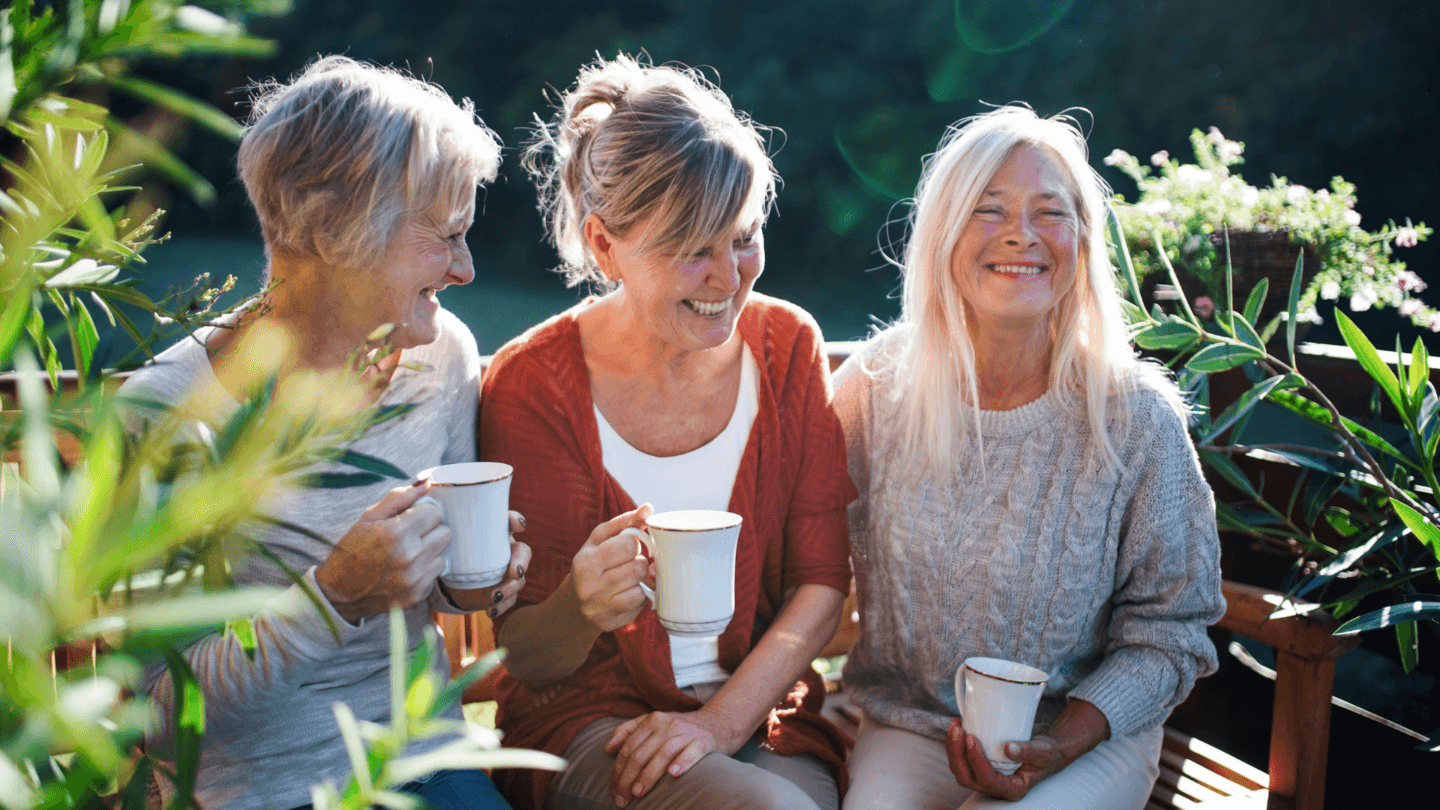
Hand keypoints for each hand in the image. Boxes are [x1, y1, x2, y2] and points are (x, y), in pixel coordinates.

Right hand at [315, 482, 449, 623]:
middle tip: (409, 536)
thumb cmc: (352, 550)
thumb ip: (399, 497)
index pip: (435, 512)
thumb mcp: (369, 517)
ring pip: (443, 553)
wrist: (338, 593)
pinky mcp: (418, 596)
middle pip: (445, 532)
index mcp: (396, 533)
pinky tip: (405, 570)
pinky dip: (425, 570)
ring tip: (406, 554)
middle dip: (430, 530)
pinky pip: (436, 574)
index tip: (409, 519)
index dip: (422, 513)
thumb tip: (428, 482)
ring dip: (429, 551)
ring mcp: (415, 579)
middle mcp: (409, 557)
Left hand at [440, 511, 531, 616]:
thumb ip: (433, 516)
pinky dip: (503, 605)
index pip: (510, 522)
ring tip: (495, 596)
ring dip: (511, 587)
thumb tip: (423, 488)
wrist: (446, 580)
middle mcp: (503, 550)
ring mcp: (504, 572)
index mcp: (493, 533)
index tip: (516, 525)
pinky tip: (491, 610)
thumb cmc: (445, 550)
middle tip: (514, 571)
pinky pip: (510, 599)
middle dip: (522, 560)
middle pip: (523, 551)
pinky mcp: (500, 591)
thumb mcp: (440, 535)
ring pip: (520, 578)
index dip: (516, 521)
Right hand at [571, 505, 653, 632]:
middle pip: (638, 568)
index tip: (629, 547)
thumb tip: (648, 508)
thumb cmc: (592, 562)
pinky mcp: (610, 624)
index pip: (629, 545)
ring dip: (641, 581)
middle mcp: (590, 588)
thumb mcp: (601, 539)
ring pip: (641, 589)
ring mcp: (599, 609)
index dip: (635, 544)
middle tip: (631, 563)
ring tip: (630, 578)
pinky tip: (628, 592)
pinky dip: (639, 597)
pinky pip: (640, 607)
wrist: (574, 602)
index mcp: (585, 562)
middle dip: (639, 562)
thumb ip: (625, 522)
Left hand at [604, 709, 738, 806]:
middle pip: (641, 753)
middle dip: (628, 778)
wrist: (718, 723)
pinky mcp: (704, 741)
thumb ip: (628, 731)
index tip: (614, 791)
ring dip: (648, 775)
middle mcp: (667, 724)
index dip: (618, 771)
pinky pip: (692, 751)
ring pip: (662, 754)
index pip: (629, 748)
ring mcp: (686, 732)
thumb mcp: (654, 724)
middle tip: (622, 798)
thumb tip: (608, 749)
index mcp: (652, 720)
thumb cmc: (680, 730)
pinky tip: (673, 774)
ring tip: (639, 792)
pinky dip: (682, 762)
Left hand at [945, 718, 1064, 800]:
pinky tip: (957, 728)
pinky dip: (955, 745)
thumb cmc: (1046, 755)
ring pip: (960, 770)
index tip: (972, 737)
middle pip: (967, 777)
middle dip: (957, 753)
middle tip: (958, 730)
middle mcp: (996, 788)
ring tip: (955, 725)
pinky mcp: (979, 769)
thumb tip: (1008, 749)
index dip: (976, 760)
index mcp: (1013, 789)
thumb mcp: (1043, 752)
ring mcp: (985, 780)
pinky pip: (960, 761)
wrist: (1044, 753)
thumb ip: (1028, 752)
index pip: (988, 780)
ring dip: (952, 748)